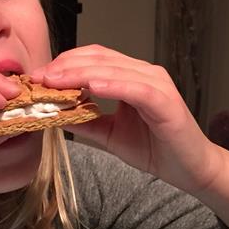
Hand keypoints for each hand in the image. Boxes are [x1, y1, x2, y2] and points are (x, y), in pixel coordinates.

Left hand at [31, 45, 222, 193]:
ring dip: (79, 75)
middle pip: (98, 59)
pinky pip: (134, 89)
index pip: (93, 59)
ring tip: (54, 81)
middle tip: (38, 77)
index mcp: (131, 76)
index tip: (38, 77)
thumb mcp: (109, 134)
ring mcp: (156, 84)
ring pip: (112, 71)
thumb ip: (84, 121)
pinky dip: (111, 86)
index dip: (64, 63)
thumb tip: (51, 114)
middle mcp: (145, 73)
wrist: (190, 170)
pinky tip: (90, 89)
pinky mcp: (165, 101)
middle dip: (64, 67)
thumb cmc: (155, 149)